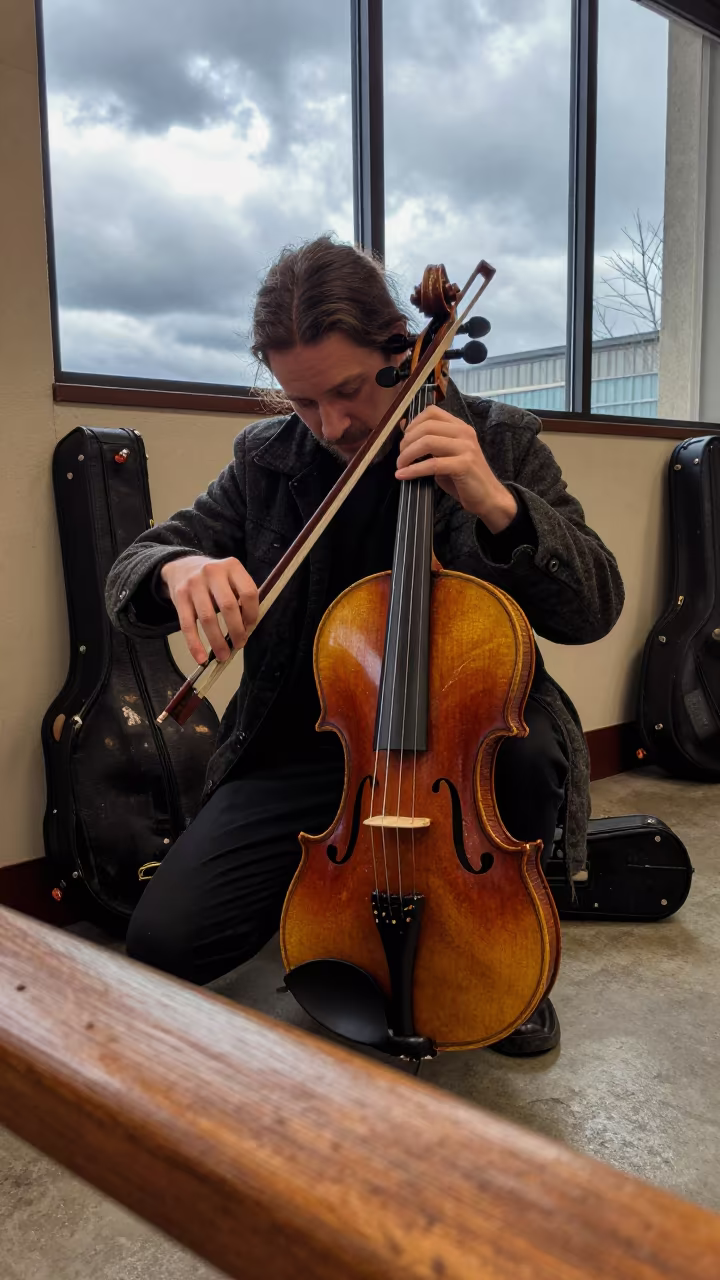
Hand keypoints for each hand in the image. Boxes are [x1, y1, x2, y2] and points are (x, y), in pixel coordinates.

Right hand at [160, 555, 258, 665]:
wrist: (182, 566)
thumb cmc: (214, 579)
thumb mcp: (230, 577)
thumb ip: (241, 596)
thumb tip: (247, 628)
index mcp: (232, 566)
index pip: (248, 592)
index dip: (252, 614)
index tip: (251, 627)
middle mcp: (212, 572)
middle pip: (228, 606)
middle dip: (237, 630)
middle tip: (240, 644)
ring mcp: (194, 584)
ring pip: (208, 618)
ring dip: (217, 641)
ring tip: (224, 655)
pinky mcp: (179, 596)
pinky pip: (187, 625)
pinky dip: (195, 645)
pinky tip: (201, 658)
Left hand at [395, 406, 517, 531]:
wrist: (488, 497)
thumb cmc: (464, 477)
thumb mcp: (445, 454)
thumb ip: (428, 441)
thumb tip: (403, 426)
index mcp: (460, 427)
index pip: (432, 412)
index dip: (413, 424)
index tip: (405, 439)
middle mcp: (464, 433)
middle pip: (426, 427)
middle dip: (406, 442)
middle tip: (400, 457)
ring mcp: (466, 448)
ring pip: (427, 442)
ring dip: (407, 454)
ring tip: (400, 466)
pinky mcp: (464, 465)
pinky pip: (432, 464)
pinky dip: (413, 470)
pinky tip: (404, 475)